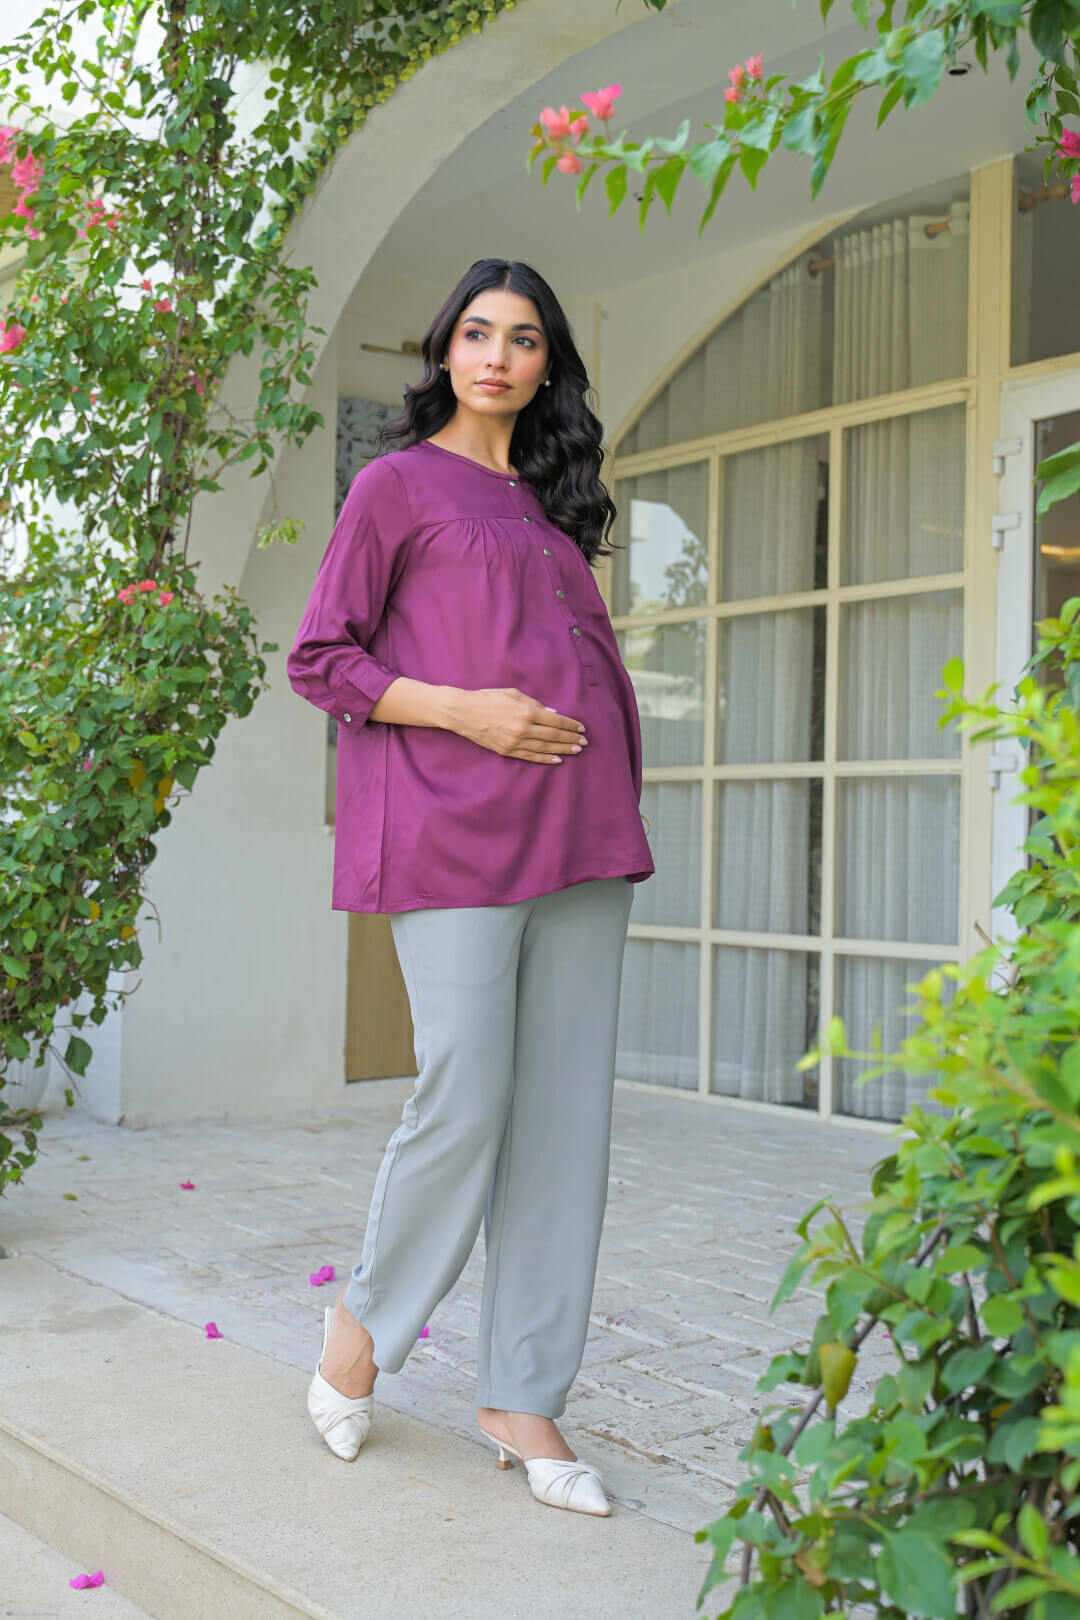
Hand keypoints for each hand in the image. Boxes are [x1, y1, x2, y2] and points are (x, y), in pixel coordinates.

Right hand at [446, 687, 587, 764]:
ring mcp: (514, 742)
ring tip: (576, 750)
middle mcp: (523, 728)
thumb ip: (535, 704)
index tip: (581, 728)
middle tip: (584, 742)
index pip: (556, 721)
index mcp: (526, 711)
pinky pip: (530, 756)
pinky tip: (557, 760)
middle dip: (571, 739)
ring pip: (544, 748)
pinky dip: (545, 759)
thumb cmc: (488, 698)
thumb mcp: (513, 694)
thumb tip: (553, 714)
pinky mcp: (506, 750)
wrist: (462, 712)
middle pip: (553, 736)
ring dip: (562, 750)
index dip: (570, 725)